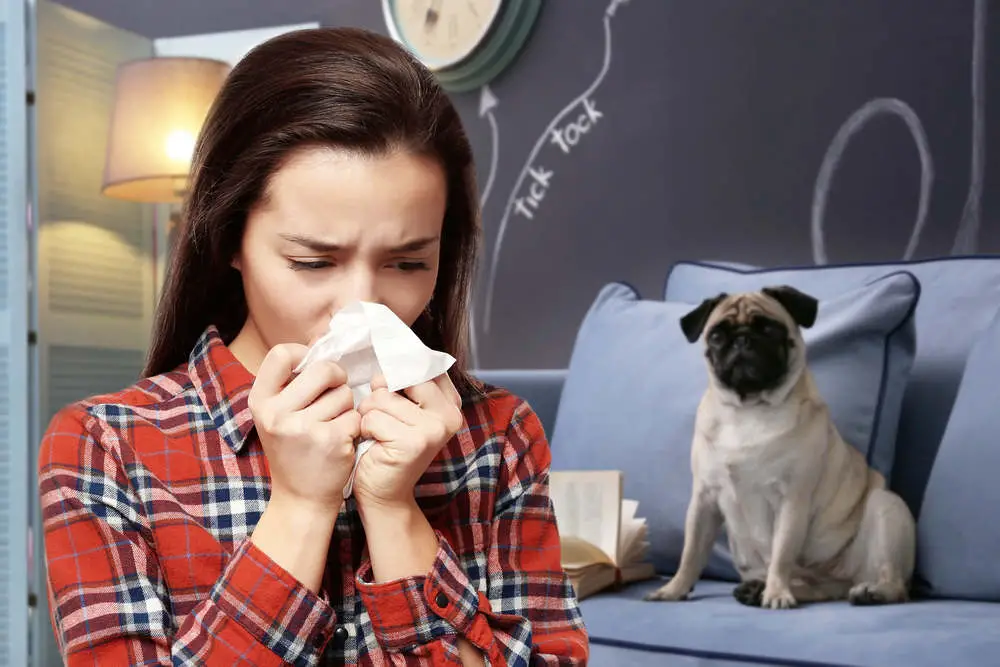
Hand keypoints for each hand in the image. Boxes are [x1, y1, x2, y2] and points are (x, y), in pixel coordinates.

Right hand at [247, 344, 359, 515]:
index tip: (313, 367)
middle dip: (337, 378)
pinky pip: (355, 415)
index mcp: (260, 402)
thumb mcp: (276, 416)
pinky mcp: (330, 440)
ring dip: (347, 406)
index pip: (281, 354)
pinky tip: (342, 440)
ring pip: (344, 393)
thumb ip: (289, 385)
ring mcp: (303, 428)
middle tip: (336, 392)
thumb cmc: (293, 451)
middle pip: (323, 369)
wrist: (301, 499)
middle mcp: (277, 413)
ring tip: (333, 424)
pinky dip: (354, 426)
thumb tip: (319, 345)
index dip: (304, 354)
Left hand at [352, 372, 463, 509]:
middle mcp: (449, 415)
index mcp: (451, 403)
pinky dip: (364, 430)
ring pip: (381, 398)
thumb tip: (392, 354)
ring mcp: (434, 429)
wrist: (385, 494)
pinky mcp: (414, 442)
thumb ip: (405, 383)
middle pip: (398, 378)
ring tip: (376, 434)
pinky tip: (373, 445)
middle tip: (383, 419)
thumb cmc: (387, 448)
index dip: (398, 371)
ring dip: (368, 415)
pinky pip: (372, 418)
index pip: (421, 365)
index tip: (391, 389)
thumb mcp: (402, 411)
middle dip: (380, 395)